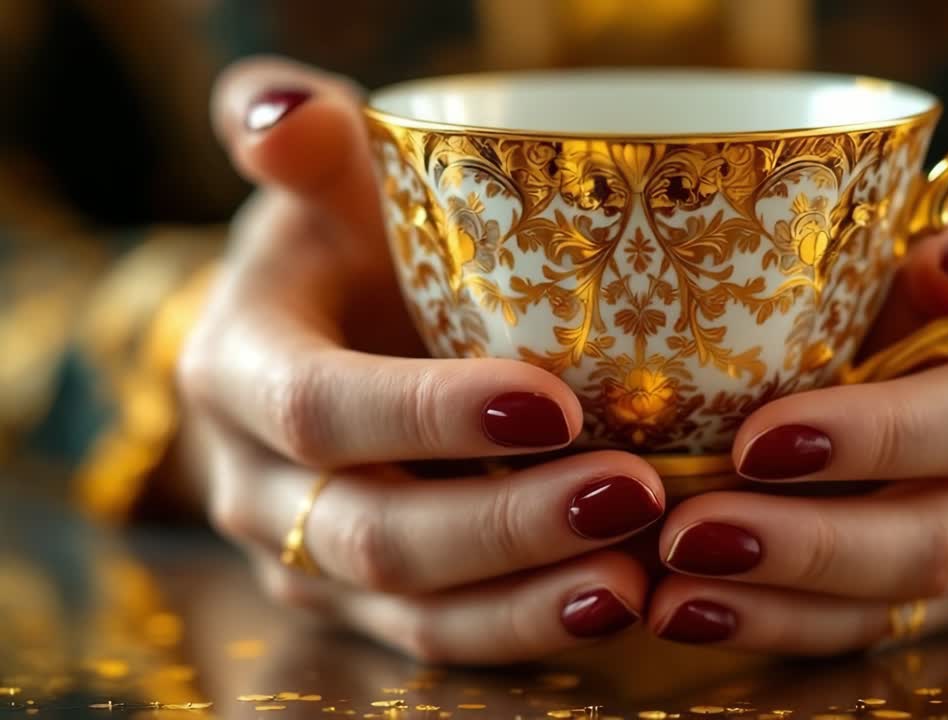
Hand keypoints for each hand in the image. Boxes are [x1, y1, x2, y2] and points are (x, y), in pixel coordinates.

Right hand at [176, 57, 663, 663]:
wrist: (326, 339)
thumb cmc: (343, 248)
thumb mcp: (325, 185)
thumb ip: (306, 142)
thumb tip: (285, 111)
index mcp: (239, 373)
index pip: (324, 409)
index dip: (429, 416)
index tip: (554, 403)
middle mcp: (259, 486)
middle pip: (376, 533)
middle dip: (508, 523)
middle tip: (632, 493)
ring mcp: (309, 561)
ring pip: (413, 611)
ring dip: (529, 599)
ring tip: (638, 578)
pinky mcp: (366, 607)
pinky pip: (442, 642)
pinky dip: (527, 631)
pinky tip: (613, 604)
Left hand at [648, 173, 947, 652]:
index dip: (874, 437)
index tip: (754, 440)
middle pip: (939, 541)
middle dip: (807, 545)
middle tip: (686, 536)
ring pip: (897, 608)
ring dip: (775, 607)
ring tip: (668, 594)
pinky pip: (869, 634)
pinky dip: (776, 628)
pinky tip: (692, 612)